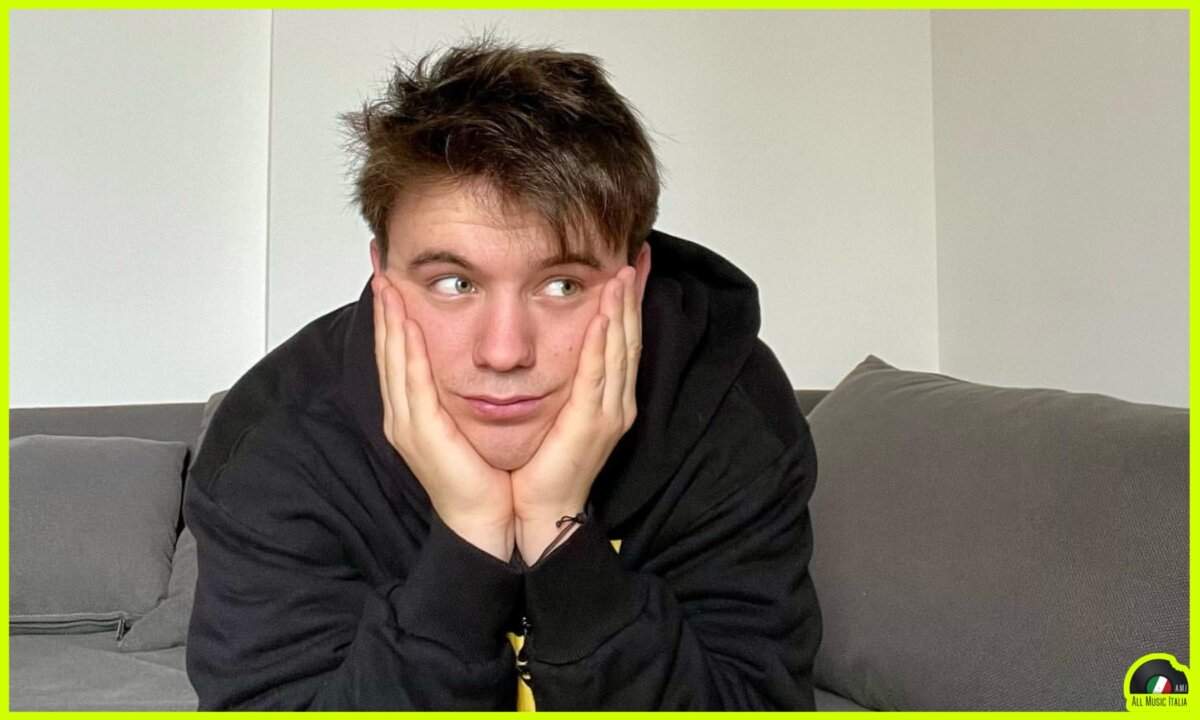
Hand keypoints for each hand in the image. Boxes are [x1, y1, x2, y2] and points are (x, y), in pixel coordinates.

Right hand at [372, 274, 514, 559]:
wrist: (485, 518)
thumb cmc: (484, 473)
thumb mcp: (470, 421)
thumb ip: (463, 391)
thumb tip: (475, 359)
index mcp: (414, 411)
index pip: (399, 352)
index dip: (392, 314)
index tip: (391, 278)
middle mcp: (402, 414)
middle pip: (388, 349)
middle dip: (383, 306)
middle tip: (379, 266)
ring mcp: (406, 423)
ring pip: (394, 359)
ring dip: (389, 319)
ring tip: (386, 282)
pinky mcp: (419, 433)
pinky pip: (411, 383)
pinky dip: (407, 350)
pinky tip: (405, 324)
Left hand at [511, 265, 641, 561]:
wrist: (535, 512)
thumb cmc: (536, 466)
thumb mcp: (550, 413)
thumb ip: (557, 382)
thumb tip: (543, 347)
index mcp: (606, 399)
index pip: (621, 340)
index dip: (627, 302)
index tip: (629, 266)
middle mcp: (616, 403)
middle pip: (629, 337)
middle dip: (633, 295)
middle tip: (637, 255)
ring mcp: (609, 414)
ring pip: (620, 350)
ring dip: (622, 309)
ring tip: (623, 273)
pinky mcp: (593, 424)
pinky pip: (599, 376)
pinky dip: (603, 344)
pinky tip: (604, 316)